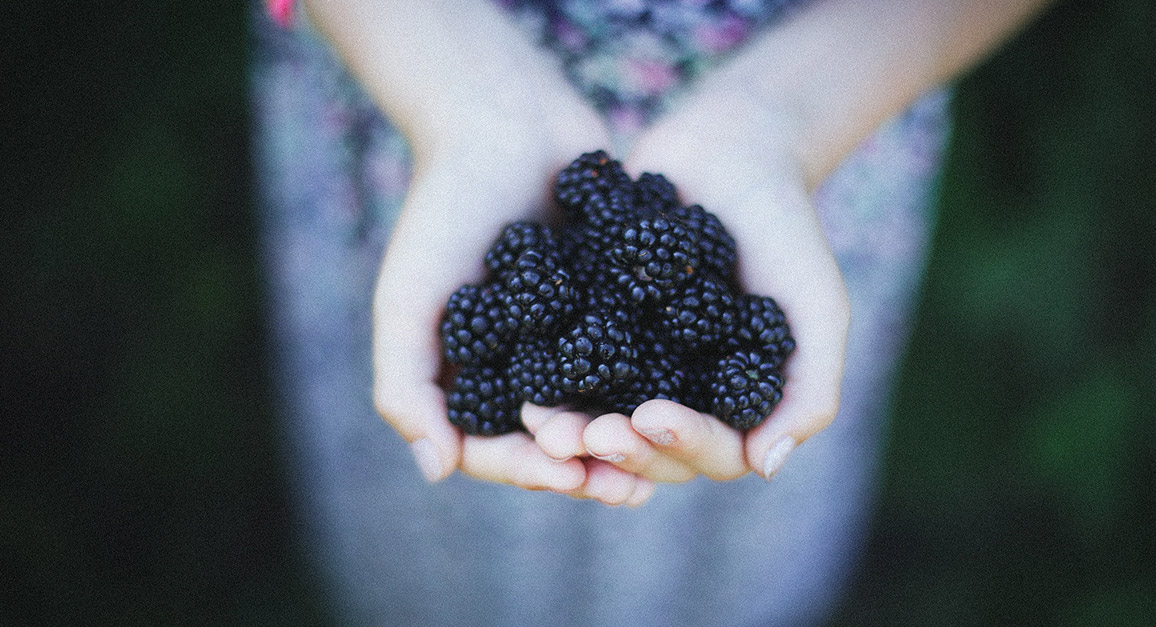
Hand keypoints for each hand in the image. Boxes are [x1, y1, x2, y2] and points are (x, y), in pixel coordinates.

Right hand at [317, 0, 655, 504]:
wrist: (504, 123)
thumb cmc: (444, 210)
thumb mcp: (408, 301)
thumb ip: (406, 386)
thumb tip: (437, 473)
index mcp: (468, 374)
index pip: (493, 447)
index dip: (529, 470)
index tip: (566, 476)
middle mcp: (519, 365)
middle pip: (554, 440)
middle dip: (589, 467)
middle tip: (630, 488)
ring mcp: (568, 338)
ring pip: (600, 409)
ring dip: (627, 441)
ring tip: (663, 459)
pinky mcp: (612, 307)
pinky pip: (635, 359)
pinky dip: (656, 386)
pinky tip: (689, 403)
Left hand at [529, 70, 850, 482]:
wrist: (731, 152)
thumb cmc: (786, 229)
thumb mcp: (817, 307)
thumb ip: (809, 389)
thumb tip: (765, 466)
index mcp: (738, 405)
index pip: (715, 453)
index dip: (682, 446)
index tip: (651, 418)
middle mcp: (685, 396)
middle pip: (652, 452)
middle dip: (620, 449)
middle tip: (587, 435)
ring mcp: (638, 368)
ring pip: (604, 423)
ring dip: (574, 434)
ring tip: (542, 426)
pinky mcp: (594, 332)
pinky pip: (566, 371)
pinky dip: (546, 386)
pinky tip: (519, 387)